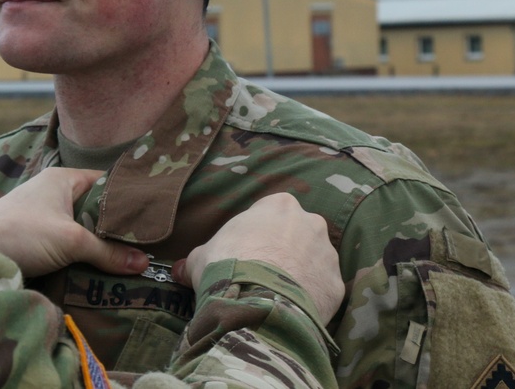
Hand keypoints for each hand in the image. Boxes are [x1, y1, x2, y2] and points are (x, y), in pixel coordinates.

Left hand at [0, 168, 149, 277]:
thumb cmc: (20, 233)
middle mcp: (54, 192)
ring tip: (128, 257)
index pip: (107, 181)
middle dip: (116, 226)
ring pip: (82, 227)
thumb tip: (143, 262)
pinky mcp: (36, 238)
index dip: (130, 197)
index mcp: (63, 178)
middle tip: (147, 242)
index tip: (155, 214)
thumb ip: (107, 251)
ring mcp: (44, 215)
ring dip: (98, 243)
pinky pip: (68, 242)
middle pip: (96, 207)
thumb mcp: (70, 241)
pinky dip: (81, 253)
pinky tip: (98, 267)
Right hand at [173, 193, 343, 323]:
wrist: (256, 300)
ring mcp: (327, 254)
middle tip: (262, 273)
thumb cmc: (227, 265)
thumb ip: (196, 258)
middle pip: (298, 234)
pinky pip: (322, 289)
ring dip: (299, 274)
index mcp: (278, 205)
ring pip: (314, 261)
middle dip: (283, 251)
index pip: (269, 213)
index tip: (245, 251)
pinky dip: (310, 297)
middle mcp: (309, 222)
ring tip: (276, 295)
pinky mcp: (336, 285)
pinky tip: (290, 309)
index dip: (256, 234)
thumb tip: (179, 269)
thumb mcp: (201, 256)